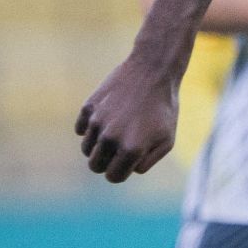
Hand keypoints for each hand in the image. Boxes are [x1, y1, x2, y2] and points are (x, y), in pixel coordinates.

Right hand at [76, 57, 179, 183]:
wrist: (153, 71)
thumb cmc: (164, 108)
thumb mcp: (166, 140)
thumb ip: (146, 162)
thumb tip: (127, 170)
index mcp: (131, 150)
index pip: (113, 176)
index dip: (120, 172)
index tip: (127, 161)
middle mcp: (110, 138)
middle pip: (95, 165)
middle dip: (106, 161)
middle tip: (120, 147)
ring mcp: (97, 122)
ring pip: (87, 148)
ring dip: (99, 144)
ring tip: (117, 129)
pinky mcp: (88, 108)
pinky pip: (80, 129)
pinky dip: (90, 127)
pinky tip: (107, 116)